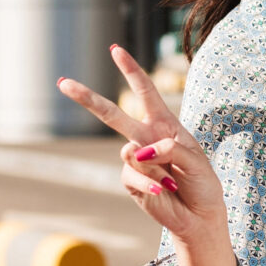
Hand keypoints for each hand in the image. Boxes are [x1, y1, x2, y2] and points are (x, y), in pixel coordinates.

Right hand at [56, 47, 236, 265]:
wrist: (200, 216)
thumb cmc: (202, 183)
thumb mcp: (197, 160)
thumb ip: (171, 149)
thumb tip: (138, 151)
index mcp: (164, 125)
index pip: (145, 92)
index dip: (131, 70)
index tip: (116, 49)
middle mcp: (146, 138)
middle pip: (112, 114)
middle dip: (86, 98)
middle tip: (62, 83)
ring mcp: (136, 160)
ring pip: (127, 150)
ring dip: (155, 167)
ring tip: (174, 181)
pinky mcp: (130, 182)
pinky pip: (134, 175)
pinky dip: (151, 183)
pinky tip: (165, 191)